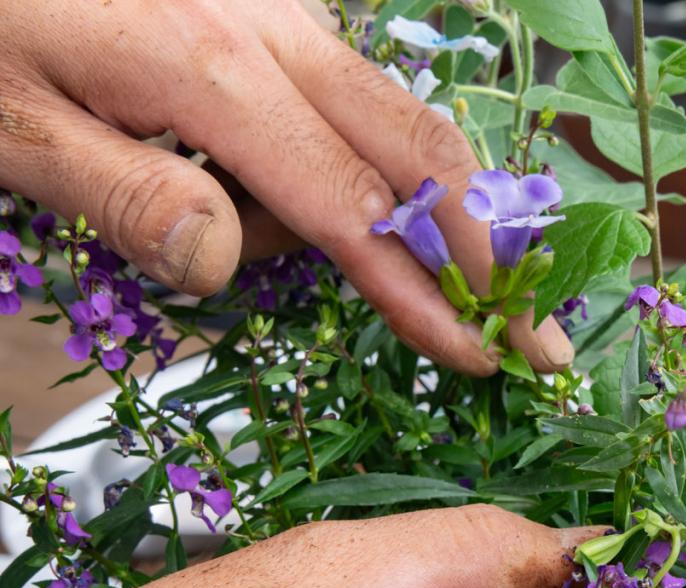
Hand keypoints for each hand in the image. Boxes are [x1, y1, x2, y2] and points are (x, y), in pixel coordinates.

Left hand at [0, 0, 573, 374]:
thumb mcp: (9, 120)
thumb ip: (122, 193)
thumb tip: (222, 260)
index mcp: (210, 68)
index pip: (349, 207)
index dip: (421, 293)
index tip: (477, 356)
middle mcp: (270, 30)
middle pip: (420, 149)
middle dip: (486, 249)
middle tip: (533, 329)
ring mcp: (278, 15)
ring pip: (384, 128)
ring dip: (385, 209)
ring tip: (257, 235)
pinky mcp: (269, 15)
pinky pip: (343, 103)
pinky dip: (354, 167)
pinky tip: (272, 192)